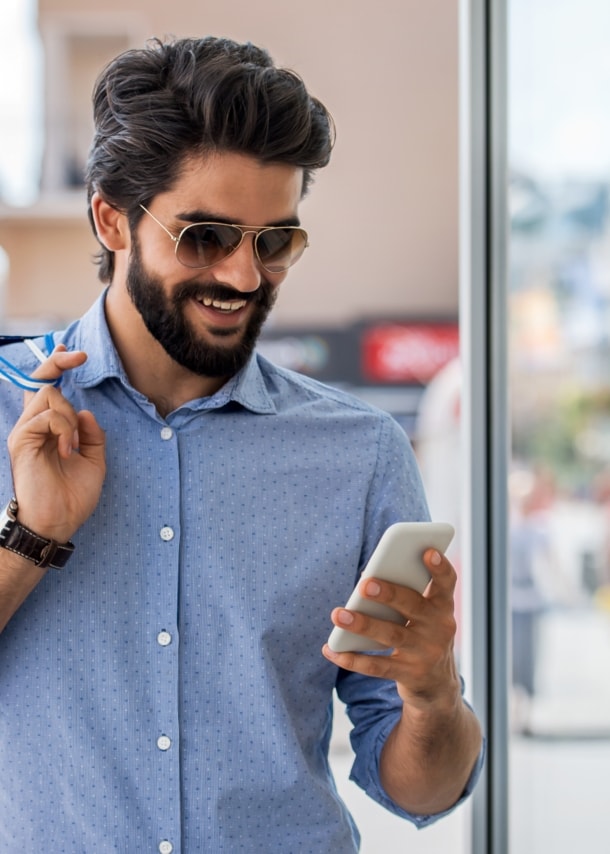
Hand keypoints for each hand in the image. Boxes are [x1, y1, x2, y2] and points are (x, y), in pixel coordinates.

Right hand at [7, 345, 105, 542]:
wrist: (58, 522)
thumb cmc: (73, 496)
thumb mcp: (94, 460)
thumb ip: (91, 434)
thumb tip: (84, 411)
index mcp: (49, 429)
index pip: (46, 389)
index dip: (55, 366)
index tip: (69, 350)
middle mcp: (33, 425)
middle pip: (41, 380)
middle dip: (59, 363)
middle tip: (79, 356)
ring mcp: (25, 431)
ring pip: (49, 395)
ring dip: (70, 416)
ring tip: (74, 445)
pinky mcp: (21, 440)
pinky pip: (47, 416)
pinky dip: (64, 429)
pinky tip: (68, 450)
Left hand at [322, 549, 459, 709]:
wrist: (437, 685)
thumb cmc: (423, 634)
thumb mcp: (425, 615)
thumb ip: (405, 594)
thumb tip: (365, 579)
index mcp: (442, 607)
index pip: (446, 583)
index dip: (440, 567)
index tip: (429, 551)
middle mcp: (439, 629)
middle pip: (413, 606)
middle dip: (389, 594)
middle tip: (364, 584)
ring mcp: (425, 653)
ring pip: (391, 635)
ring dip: (363, 624)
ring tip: (338, 614)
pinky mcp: (409, 675)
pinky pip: (376, 666)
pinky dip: (351, 659)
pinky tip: (331, 650)